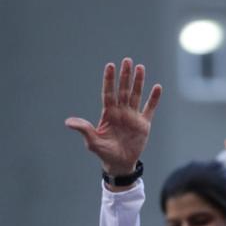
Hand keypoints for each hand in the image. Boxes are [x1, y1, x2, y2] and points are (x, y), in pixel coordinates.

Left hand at [65, 58, 162, 177]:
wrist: (120, 164)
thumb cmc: (104, 153)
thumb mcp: (92, 142)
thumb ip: (84, 129)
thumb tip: (68, 122)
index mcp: (108, 113)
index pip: (109, 93)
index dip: (109, 80)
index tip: (111, 65)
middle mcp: (121, 111)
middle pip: (123, 90)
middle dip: (125, 76)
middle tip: (127, 61)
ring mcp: (133, 116)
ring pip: (136, 95)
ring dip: (138, 82)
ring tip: (140, 68)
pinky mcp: (144, 124)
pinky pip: (149, 109)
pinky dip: (153, 99)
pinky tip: (157, 87)